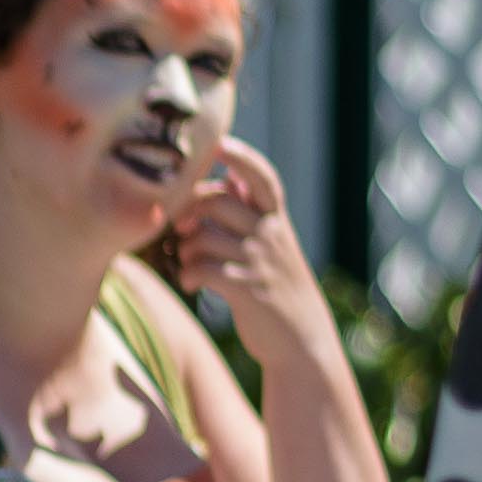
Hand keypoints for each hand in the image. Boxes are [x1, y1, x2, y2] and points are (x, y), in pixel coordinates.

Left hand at [164, 136, 312, 340]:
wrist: (301, 338)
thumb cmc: (277, 286)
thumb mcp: (273, 244)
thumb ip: (251, 212)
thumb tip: (229, 177)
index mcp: (276, 219)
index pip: (262, 177)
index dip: (241, 157)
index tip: (218, 143)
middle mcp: (270, 235)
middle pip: (216, 202)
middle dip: (188, 211)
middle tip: (180, 228)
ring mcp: (258, 261)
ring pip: (202, 237)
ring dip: (184, 249)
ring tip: (187, 261)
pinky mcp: (245, 289)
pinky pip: (201, 269)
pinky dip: (188, 275)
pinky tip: (192, 284)